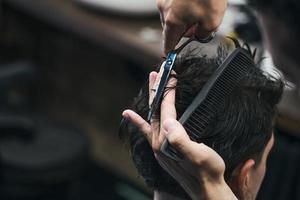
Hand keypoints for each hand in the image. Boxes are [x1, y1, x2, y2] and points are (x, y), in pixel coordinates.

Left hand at [122, 66, 236, 198]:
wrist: (207, 190)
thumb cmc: (207, 172)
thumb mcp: (198, 155)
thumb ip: (181, 140)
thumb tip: (168, 122)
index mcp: (166, 141)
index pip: (165, 110)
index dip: (168, 92)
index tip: (171, 75)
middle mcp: (158, 142)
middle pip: (155, 110)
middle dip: (156, 90)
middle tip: (156, 72)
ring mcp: (159, 146)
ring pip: (152, 117)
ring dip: (152, 100)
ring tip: (152, 84)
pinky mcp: (162, 149)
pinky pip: (147, 130)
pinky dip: (138, 121)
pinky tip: (130, 115)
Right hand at [156, 0, 226, 54]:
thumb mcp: (212, 22)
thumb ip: (203, 35)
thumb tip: (199, 36)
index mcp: (172, 21)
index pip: (167, 44)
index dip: (171, 52)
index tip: (171, 56)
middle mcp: (164, 10)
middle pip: (171, 30)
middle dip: (183, 32)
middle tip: (198, 27)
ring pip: (172, 16)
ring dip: (184, 18)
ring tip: (199, 11)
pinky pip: (174, 5)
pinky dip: (183, 7)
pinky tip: (196, 2)